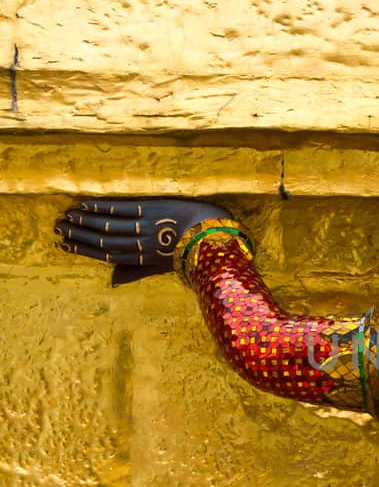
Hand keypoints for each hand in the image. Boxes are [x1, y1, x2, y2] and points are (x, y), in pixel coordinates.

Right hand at [55, 197, 232, 286]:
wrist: (211, 234)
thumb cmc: (188, 251)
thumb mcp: (161, 268)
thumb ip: (135, 273)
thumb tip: (111, 283)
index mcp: (140, 260)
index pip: (106, 254)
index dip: (84, 249)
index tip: (65, 245)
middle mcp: (139, 244)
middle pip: (102, 239)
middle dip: (79, 234)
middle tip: (58, 228)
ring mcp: (144, 226)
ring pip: (108, 224)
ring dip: (86, 220)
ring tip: (68, 216)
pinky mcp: (150, 209)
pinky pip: (122, 208)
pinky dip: (103, 207)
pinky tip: (88, 204)